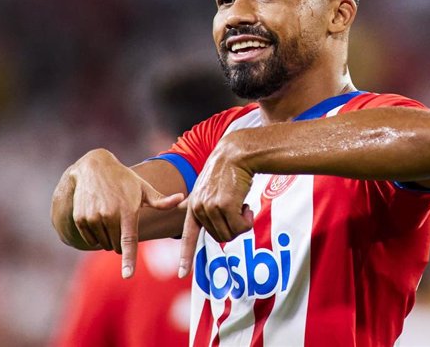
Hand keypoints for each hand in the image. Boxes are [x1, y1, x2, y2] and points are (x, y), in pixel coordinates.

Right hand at [51, 148, 183, 277]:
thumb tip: (183, 200)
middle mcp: (109, 215)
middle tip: (120, 221)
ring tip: (109, 215)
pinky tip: (97, 216)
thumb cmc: (124, 180)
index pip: (128, 240)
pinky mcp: (80, 219)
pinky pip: (90, 240)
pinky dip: (95, 235)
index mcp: (127, 211)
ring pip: (103, 244)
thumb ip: (162, 201)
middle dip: (120, 241)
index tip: (127, 275)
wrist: (94, 167)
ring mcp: (93, 217)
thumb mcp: (143, 188)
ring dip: (107, 238)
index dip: (128, 260)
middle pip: (116, 246)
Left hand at [178, 136, 254, 277]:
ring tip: (242, 204)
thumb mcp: (211, 189)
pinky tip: (247, 205)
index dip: (186, 256)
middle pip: (220, 236)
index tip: (181, 274)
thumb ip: (209, 207)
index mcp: (194, 206)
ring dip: (242, 223)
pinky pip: (240, 227)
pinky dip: (247, 220)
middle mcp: (198, 208)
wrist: (236, 154)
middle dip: (233, 227)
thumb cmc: (229, 172)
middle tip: (239, 209)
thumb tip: (215, 229)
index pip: (188, 235)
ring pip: (231, 234)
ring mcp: (210, 208)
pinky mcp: (223, 206)